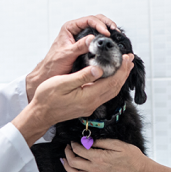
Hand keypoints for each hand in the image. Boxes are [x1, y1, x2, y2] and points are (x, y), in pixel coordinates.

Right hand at [13, 54, 132, 146]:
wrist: (40, 114)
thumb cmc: (47, 98)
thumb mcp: (62, 83)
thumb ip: (82, 77)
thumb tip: (98, 69)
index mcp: (88, 97)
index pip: (111, 82)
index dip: (121, 69)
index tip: (127, 58)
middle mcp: (92, 103)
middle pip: (115, 87)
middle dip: (124, 73)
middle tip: (130, 59)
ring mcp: (90, 106)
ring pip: (111, 91)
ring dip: (119, 79)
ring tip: (124, 67)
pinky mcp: (87, 106)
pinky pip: (104, 94)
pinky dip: (111, 84)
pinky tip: (110, 78)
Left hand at [26, 14, 116, 100]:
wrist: (49, 75)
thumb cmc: (53, 64)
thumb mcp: (66, 54)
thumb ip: (79, 46)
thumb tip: (92, 39)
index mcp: (69, 28)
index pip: (88, 20)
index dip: (99, 24)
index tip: (106, 33)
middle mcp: (76, 31)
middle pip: (95, 20)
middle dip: (106, 24)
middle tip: (114, 31)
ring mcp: (81, 38)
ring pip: (97, 29)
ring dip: (107, 30)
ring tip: (115, 36)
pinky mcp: (85, 46)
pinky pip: (97, 39)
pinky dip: (104, 39)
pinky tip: (110, 43)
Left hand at [61, 139, 146, 171]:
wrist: (140, 171)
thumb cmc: (132, 156)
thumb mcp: (117, 144)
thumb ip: (101, 142)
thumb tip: (88, 141)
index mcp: (99, 158)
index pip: (79, 150)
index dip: (74, 144)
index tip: (73, 140)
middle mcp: (95, 169)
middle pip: (74, 162)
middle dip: (68, 153)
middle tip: (67, 147)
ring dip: (67, 167)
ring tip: (64, 161)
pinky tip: (77, 171)